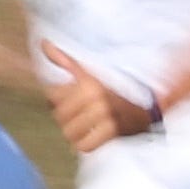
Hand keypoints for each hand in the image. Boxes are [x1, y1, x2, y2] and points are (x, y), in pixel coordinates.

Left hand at [41, 43, 156, 154]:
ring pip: (69, 132)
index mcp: (89, 82)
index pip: (53, 95)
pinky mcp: (113, 131)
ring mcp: (106, 115)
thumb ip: (65, 60)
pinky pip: (84, 145)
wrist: (146, 105)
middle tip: (76, 115)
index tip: (66, 100)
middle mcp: (96, 97)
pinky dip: (84, 144)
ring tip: (81, 127)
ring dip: (73, 133)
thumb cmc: (113, 90)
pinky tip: (88, 137)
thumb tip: (44, 43)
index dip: (54, 100)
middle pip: (59, 116)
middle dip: (64, 118)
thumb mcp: (90, 73)